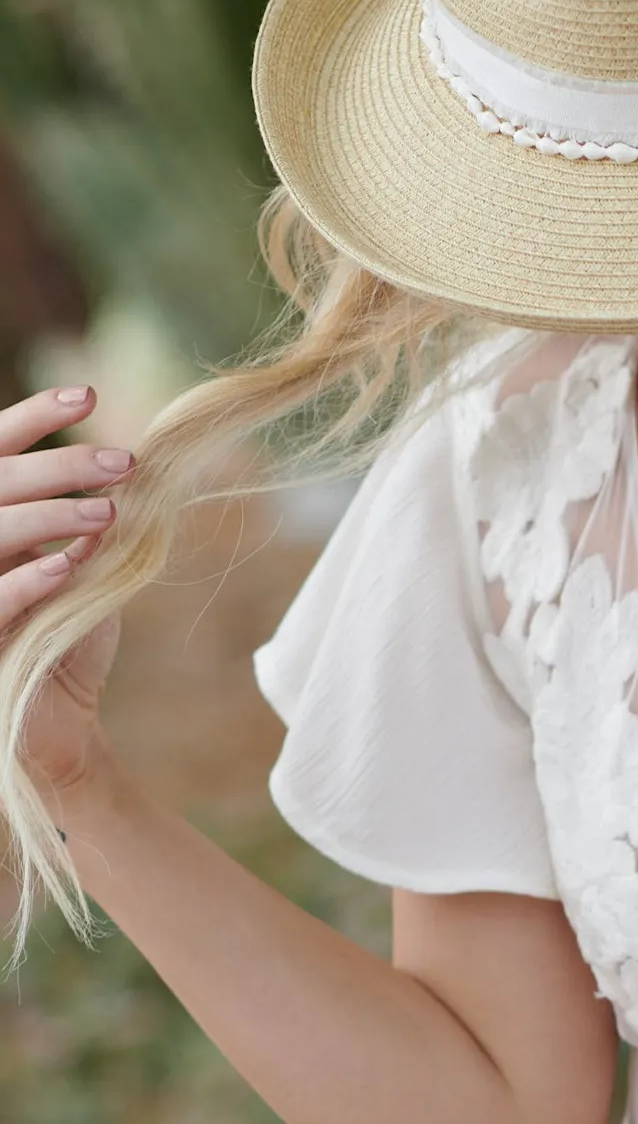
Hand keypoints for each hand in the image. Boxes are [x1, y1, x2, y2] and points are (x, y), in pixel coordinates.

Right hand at [1, 387, 131, 788]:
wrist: (54, 727)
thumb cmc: (66, 641)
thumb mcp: (86, 572)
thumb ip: (93, 526)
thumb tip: (124, 471)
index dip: (32, 418)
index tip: (88, 395)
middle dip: (57, 466)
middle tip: (122, 462)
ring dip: (46, 516)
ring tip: (105, 513)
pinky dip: (26, 579)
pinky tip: (66, 565)